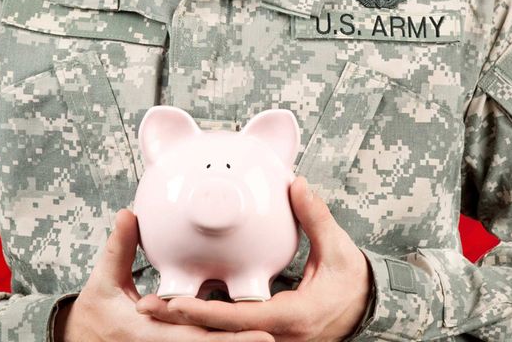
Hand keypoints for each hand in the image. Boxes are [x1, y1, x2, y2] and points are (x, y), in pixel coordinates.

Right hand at [56, 207, 276, 341]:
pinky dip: (224, 340)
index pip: (198, 338)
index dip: (231, 338)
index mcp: (152, 336)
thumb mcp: (103, 283)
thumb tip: (129, 215)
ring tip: (270, 335)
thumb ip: (119, 249)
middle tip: (274, 335)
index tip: (263, 333)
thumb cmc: (93, 317)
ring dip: (236, 341)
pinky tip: (248, 334)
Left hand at [134, 176, 371, 341]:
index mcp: (292, 318)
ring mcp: (271, 338)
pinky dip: (207, 320)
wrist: (365, 308)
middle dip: (183, 322)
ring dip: (190, 322)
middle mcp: (278, 335)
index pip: (240, 320)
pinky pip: (233, 330)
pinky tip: (180, 305)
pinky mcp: (267, 334)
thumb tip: (296, 185)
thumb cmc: (352, 281)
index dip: (204, 313)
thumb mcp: (339, 249)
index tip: (173, 304)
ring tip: (153, 305)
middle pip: (221, 333)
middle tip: (146, 307)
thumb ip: (315, 218)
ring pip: (223, 335)